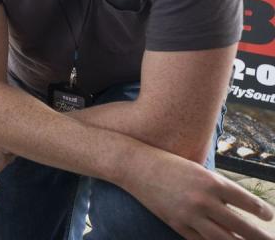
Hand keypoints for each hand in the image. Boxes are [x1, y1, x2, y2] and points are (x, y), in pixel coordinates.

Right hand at [124, 149, 273, 238]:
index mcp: (212, 182)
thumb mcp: (198, 171)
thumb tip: (238, 210)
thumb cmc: (169, 164)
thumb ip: (218, 190)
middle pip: (241, 225)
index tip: (268, 216)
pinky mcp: (177, 224)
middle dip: (259, 236)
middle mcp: (204, 200)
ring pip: (223, 239)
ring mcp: (190, 215)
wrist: (136, 166)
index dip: (262, 212)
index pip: (247, 202)